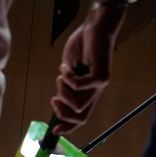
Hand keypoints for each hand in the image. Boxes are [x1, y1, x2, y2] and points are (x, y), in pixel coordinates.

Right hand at [50, 1, 127, 134]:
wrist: (96, 26)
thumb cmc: (82, 45)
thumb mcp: (69, 69)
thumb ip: (65, 85)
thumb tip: (57, 100)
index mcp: (89, 92)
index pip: (80, 116)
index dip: (67, 127)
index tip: (54, 130)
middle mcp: (97, 91)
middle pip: (81, 117)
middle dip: (62, 113)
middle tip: (54, 99)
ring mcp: (100, 84)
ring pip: (78, 104)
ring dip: (63, 92)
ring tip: (62, 76)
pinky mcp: (101, 76)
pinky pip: (79, 86)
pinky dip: (68, 77)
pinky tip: (66, 66)